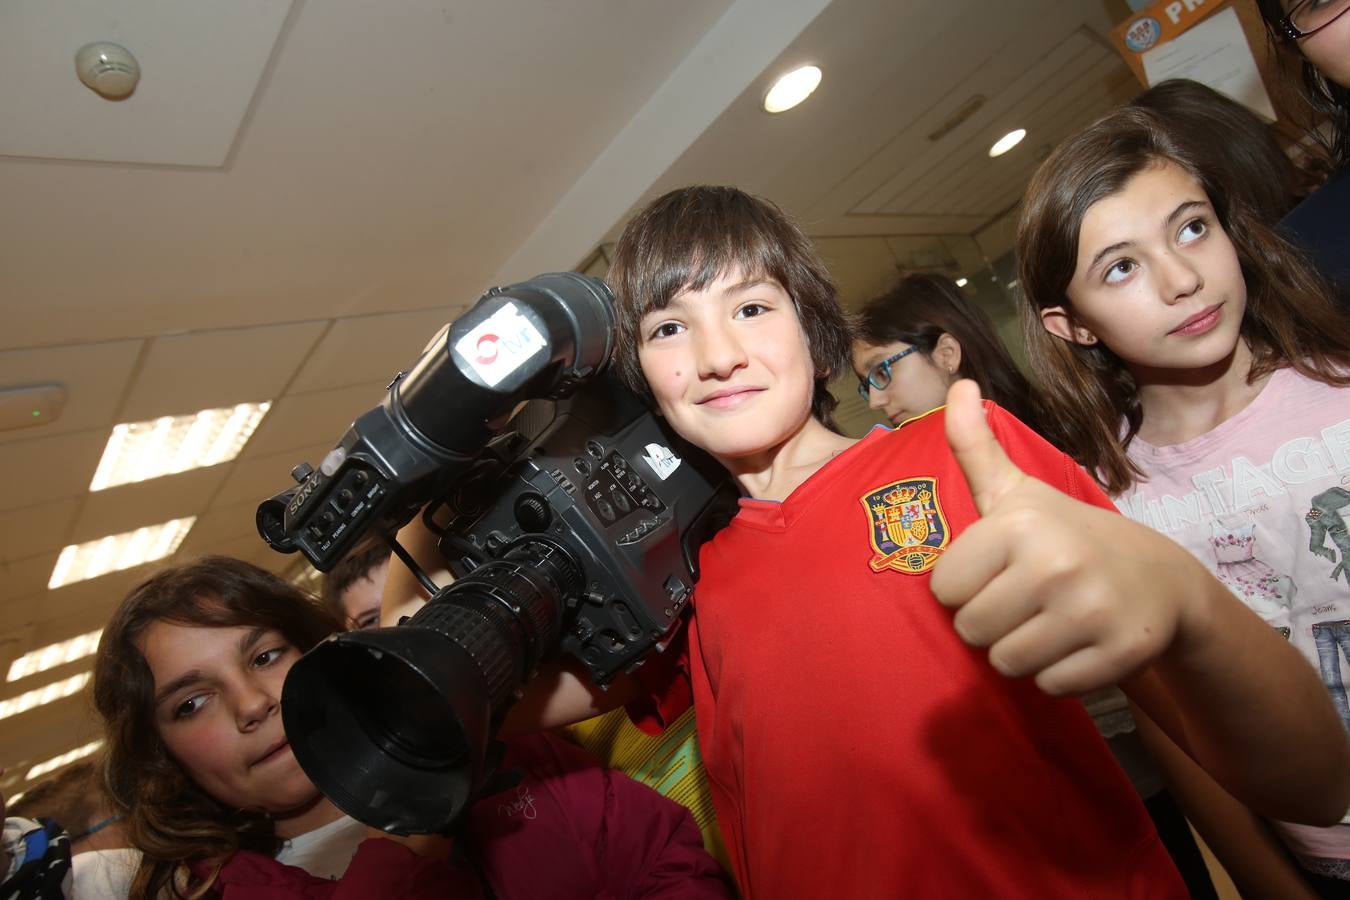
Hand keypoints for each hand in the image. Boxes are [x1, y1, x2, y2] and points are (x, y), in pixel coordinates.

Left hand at [930, 380, 1197, 694]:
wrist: (1162, 578)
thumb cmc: (1066, 534)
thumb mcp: (1017, 491)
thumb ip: (975, 445)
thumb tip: (957, 385)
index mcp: (1019, 524)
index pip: (944, 589)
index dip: (966, 586)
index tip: (997, 571)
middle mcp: (1055, 564)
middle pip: (971, 631)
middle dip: (991, 622)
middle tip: (1025, 600)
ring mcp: (1091, 612)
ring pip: (1006, 663)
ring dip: (1021, 651)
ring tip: (1048, 621)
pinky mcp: (1120, 654)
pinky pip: (1050, 686)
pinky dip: (1059, 673)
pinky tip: (1078, 643)